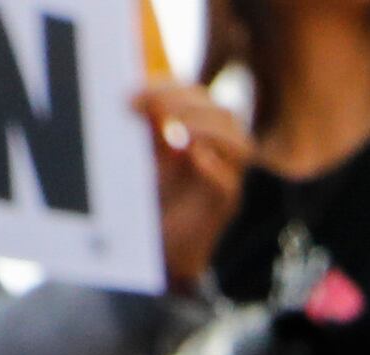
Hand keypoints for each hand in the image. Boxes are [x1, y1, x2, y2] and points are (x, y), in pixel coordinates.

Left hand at [139, 82, 251, 292]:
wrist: (157, 250)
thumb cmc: (151, 201)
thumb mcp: (142, 155)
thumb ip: (145, 128)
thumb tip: (131, 95)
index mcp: (198, 131)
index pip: (196, 95)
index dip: (169, 88)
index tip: (134, 96)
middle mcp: (217, 151)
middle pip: (222, 112)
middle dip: (185, 103)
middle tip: (152, 107)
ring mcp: (224, 178)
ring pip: (238, 142)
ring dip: (206, 127)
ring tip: (175, 126)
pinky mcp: (223, 207)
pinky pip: (229, 183)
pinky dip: (212, 166)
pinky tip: (192, 154)